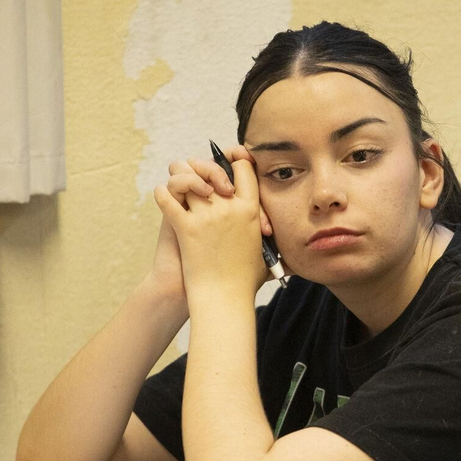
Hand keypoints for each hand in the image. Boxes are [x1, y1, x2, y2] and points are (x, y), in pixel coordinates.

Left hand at [154, 147, 269, 297]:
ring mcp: (207, 216)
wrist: (224, 300)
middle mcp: (229, 207)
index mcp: (251, 210)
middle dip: (200, 166)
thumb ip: (272, 243)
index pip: (243, 167)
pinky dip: (161, 194)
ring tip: (178, 185)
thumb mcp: (266, 256)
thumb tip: (298, 253)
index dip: (234, 160)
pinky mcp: (186, 228)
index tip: (227, 163)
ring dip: (179, 177)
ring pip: (186, 177)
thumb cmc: (244, 282)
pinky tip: (162, 196)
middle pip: (210, 166)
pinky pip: (167, 198)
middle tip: (197, 178)